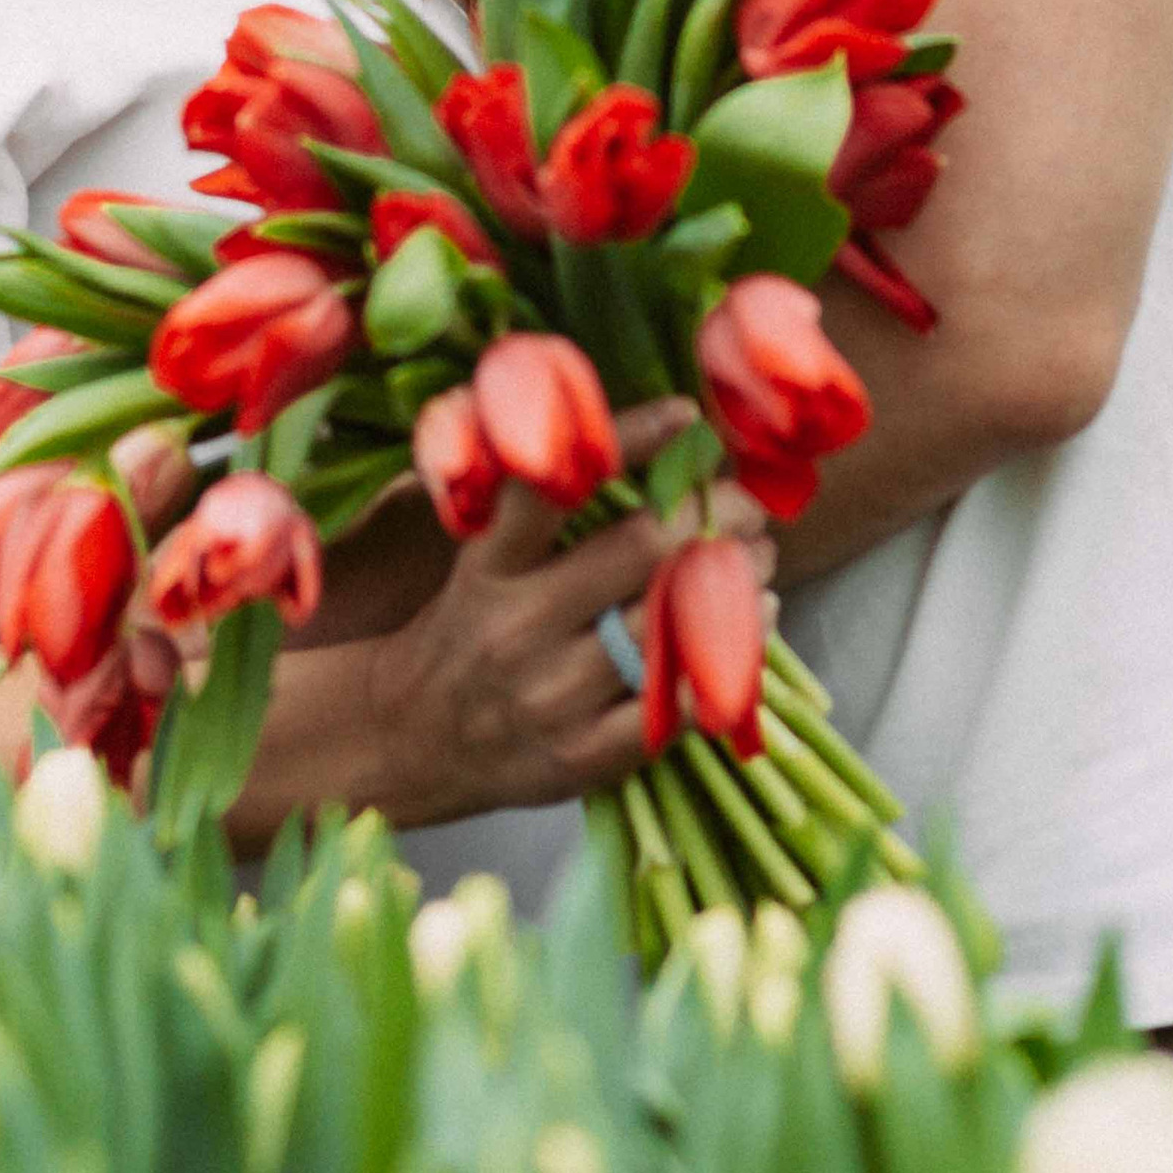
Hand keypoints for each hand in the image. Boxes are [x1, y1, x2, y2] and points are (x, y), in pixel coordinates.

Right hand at [358, 397, 773, 828]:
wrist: (412, 740)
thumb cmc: (467, 631)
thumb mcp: (483, 561)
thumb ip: (546, 515)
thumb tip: (651, 449)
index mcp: (490, 566)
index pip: (554, 489)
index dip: (627, 442)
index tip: (686, 416)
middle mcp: (517, 626)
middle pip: (638, 552)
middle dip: (712, 517)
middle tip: (747, 505)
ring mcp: (551, 697)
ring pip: (670, 627)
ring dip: (735, 584)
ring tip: (760, 559)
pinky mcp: (581, 756)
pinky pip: (676, 706)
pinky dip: (729, 662)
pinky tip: (753, 628)